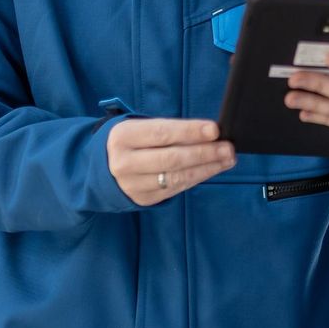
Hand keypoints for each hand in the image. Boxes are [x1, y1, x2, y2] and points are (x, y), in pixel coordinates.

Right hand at [107, 118, 234, 205]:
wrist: (100, 168)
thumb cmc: (131, 141)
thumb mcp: (141, 128)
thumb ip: (171, 131)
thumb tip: (209, 134)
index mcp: (123, 137)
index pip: (162, 133)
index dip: (190, 131)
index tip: (215, 130)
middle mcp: (124, 162)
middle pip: (172, 158)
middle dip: (204, 153)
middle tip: (228, 148)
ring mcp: (132, 184)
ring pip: (176, 177)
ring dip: (207, 168)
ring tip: (227, 159)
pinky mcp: (142, 199)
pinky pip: (175, 188)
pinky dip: (197, 178)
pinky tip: (212, 169)